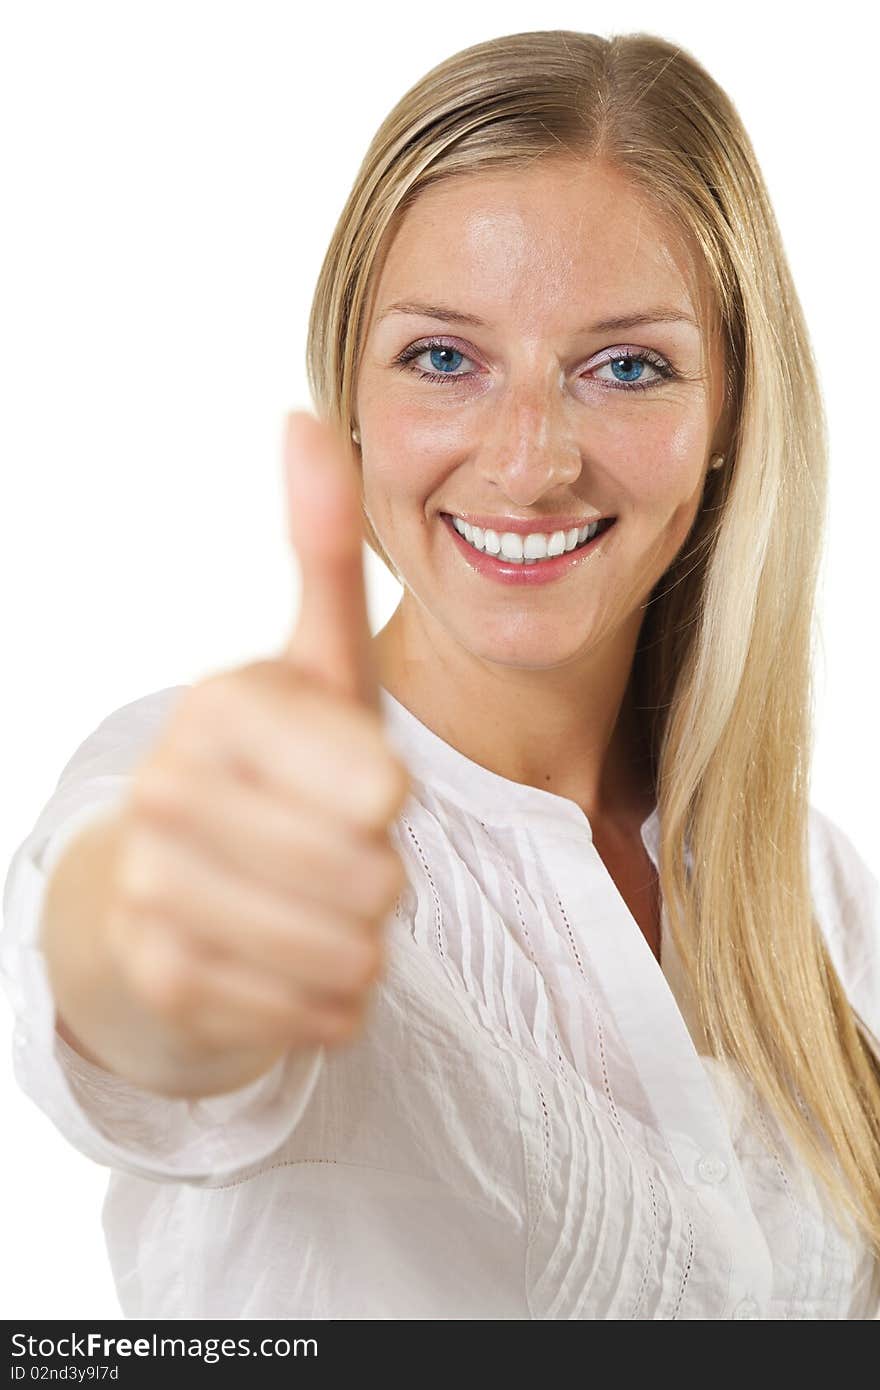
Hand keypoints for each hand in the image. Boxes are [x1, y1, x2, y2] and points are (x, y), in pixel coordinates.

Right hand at [103, 411, 409, 1061]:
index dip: (388, 804)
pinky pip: (318, 1014)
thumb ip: (321, 551)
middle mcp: (170, 793)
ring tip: (318, 903)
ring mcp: (156, 891)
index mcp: (222, 708)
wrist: (162, 886)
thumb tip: (306, 416)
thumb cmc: (271, 769)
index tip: (360, 791)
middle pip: (372, 879)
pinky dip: (331, 998)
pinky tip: (292, 958)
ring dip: (360, 939)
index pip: (378, 791)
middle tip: (336, 856)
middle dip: (379, 879)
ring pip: (348, 952)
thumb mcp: (312, 665)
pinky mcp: (163, 981)